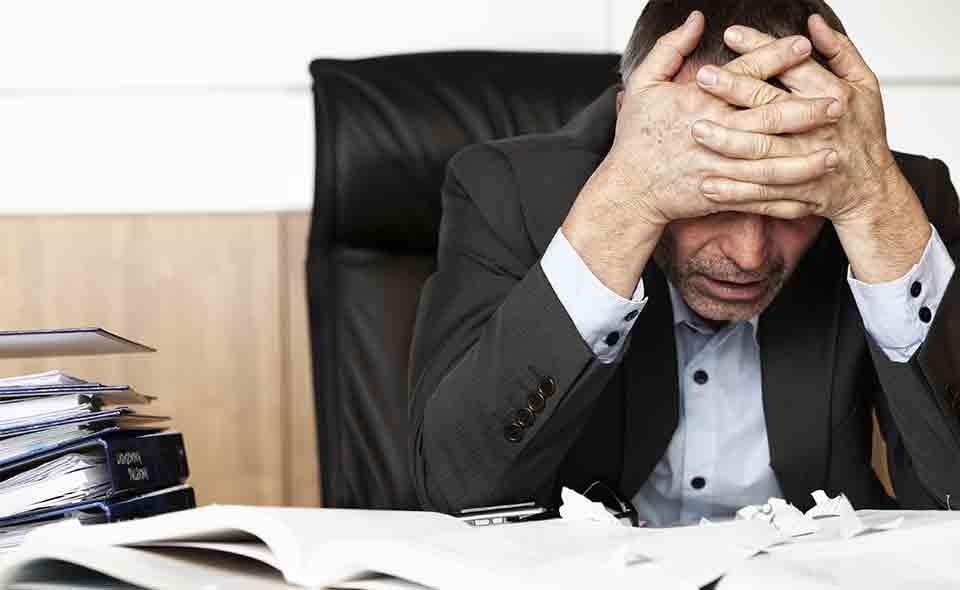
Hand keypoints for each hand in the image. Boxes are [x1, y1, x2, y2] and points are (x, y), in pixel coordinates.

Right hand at [562, 11, 838, 296]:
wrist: (628, 189)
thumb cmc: (636, 137)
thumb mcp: (643, 85)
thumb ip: (669, 48)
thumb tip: (695, 18)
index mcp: (697, 103)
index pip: (743, 74)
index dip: (774, 57)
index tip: (804, 43)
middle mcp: (712, 133)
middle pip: (766, 117)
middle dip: (805, 109)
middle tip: (837, 102)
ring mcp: (717, 166)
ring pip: (770, 161)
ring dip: (805, 157)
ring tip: (836, 150)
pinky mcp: (720, 193)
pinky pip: (758, 197)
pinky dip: (786, 197)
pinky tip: (810, 190)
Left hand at [693, 15, 930, 280]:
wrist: (872, 191)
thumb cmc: (863, 132)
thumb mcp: (865, 84)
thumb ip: (840, 52)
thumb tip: (813, 23)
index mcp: (834, 98)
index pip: (793, 68)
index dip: (762, 51)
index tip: (730, 35)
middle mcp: (820, 131)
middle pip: (773, 109)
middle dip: (736, 93)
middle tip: (702, 78)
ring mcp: (809, 166)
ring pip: (765, 155)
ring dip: (729, 145)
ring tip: (697, 131)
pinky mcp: (799, 195)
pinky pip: (764, 195)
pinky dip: (736, 192)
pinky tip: (708, 186)